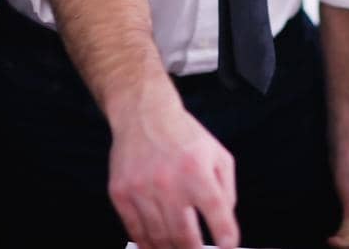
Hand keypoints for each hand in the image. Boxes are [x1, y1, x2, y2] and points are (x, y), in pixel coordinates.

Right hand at [106, 87, 238, 248]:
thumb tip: (224, 221)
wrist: (143, 114)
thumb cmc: (183, 134)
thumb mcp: (217, 154)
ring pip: (159, 238)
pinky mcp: (121, 193)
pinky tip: (155, 246)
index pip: (218, 215)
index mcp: (197, 172)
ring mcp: (142, 190)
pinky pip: (134, 229)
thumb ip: (226, 189)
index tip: (227, 247)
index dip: (226, 238)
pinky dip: (147, 243)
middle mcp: (169, 183)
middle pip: (185, 236)